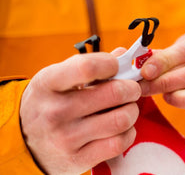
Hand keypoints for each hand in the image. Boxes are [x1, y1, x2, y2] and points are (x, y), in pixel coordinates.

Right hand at [20, 48, 139, 174]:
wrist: (24, 142)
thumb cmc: (50, 103)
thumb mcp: (58, 79)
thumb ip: (89, 66)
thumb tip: (122, 54)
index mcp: (48, 84)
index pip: (87, 67)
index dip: (111, 64)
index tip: (116, 67)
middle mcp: (55, 111)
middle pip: (115, 93)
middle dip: (132, 88)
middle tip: (131, 89)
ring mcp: (66, 138)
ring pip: (121, 119)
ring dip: (132, 111)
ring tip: (126, 109)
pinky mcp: (78, 159)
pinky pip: (119, 143)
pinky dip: (128, 133)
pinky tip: (121, 128)